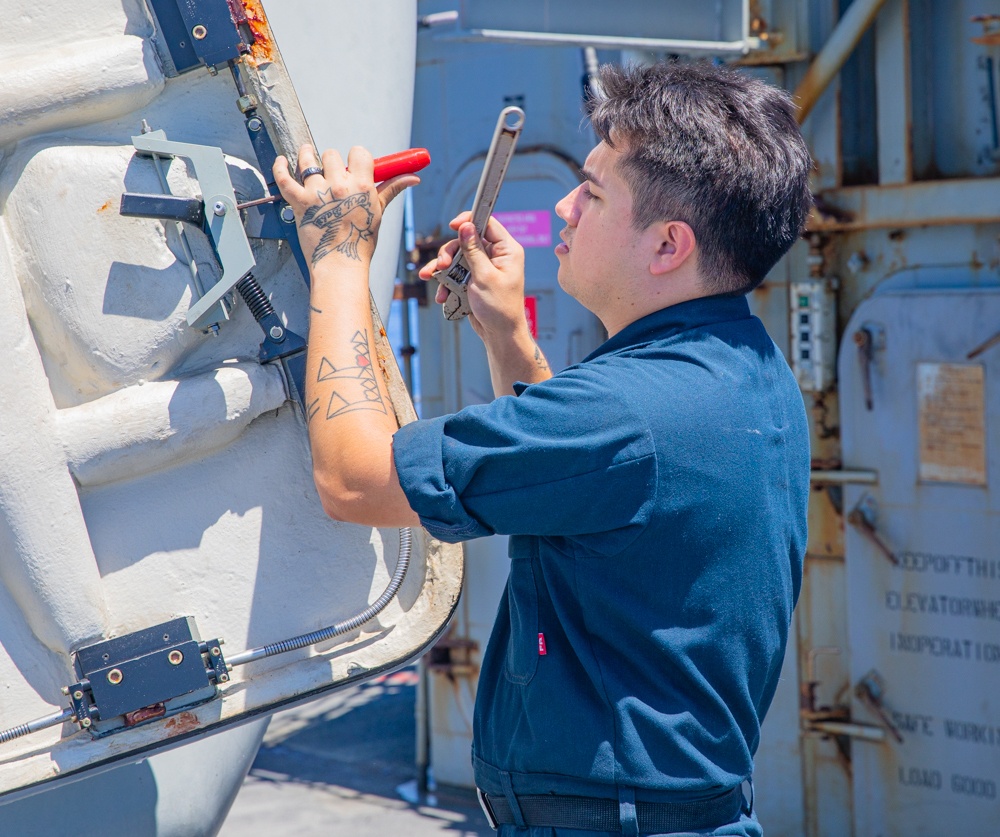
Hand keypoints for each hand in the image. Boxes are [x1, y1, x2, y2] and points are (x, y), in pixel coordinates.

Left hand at [273, 144, 417, 268]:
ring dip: (306, 155)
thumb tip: (413, 178)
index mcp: (362, 186)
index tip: (353, 164)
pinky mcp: (300, 203)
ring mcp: (317, 193)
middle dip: (332, 162)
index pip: (358, 153)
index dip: (356, 157)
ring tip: (306, 154)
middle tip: (332, 174)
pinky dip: (280, 167)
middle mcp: (339, 186)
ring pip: (308, 161)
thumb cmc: (361, 243)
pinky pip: (284, 178)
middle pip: (331, 155)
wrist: (341, 266)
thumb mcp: (378, 212)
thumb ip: (392, 189)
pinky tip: (282, 161)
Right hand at [418, 213, 526, 340]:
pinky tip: (441, 294)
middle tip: (441, 264)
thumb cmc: (500, 308)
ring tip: (432, 278)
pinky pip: (456, 273)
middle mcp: (496, 256)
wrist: (499, 335)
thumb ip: (474, 250)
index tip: (453, 226)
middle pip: (467, 240)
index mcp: (507, 250)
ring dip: (443, 268)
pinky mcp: (474, 279)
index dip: (469, 221)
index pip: (487, 223)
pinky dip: (446, 282)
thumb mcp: (484, 277)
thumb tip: (466, 226)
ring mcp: (484, 268)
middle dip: (450, 252)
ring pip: (458, 257)